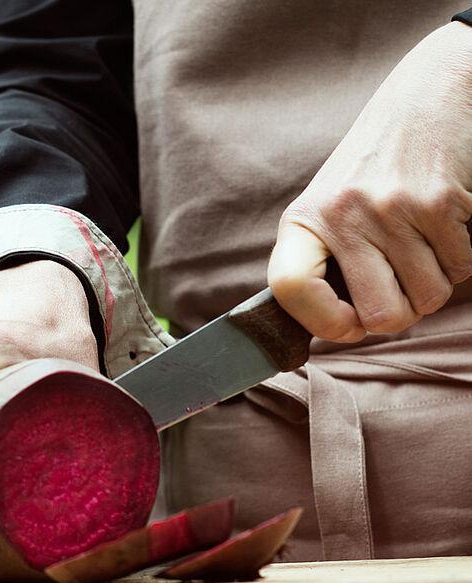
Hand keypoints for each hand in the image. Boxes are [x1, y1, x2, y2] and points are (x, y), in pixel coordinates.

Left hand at [268, 22, 471, 341]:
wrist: (429, 93)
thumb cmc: (375, 164)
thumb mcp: (331, 204)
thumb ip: (327, 258)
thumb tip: (339, 328)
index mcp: (304, 220)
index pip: (290, 288)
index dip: (321, 322)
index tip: (346, 324)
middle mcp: (343, 215)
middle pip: (380, 315)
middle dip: (399, 315)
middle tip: (400, 291)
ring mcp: (392, 209)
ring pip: (428, 297)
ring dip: (433, 283)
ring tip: (421, 247)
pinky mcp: (439, 203)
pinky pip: (461, 267)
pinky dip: (460, 259)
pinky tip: (445, 226)